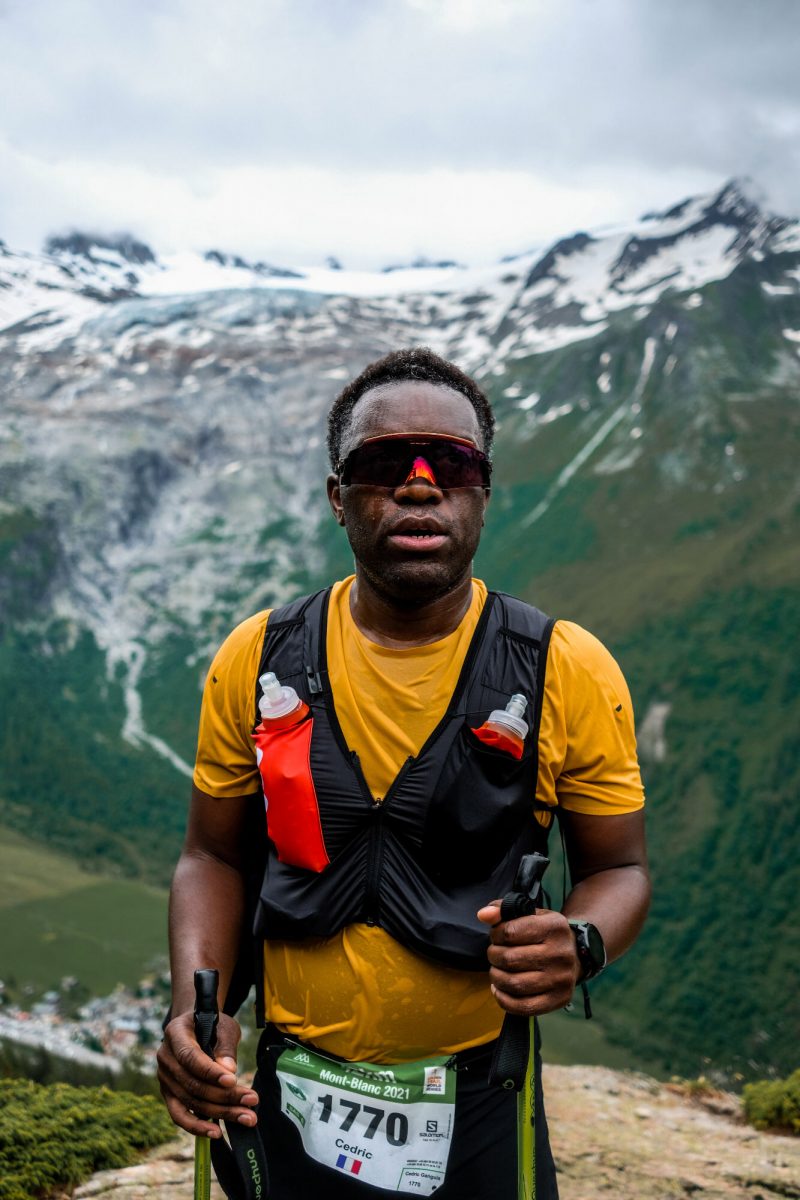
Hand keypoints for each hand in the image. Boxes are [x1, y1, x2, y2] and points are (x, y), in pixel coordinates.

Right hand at [157, 1011, 258, 1136]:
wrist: (195, 1027)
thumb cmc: (211, 1023)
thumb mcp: (224, 1025)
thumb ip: (226, 1046)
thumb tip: (229, 1071)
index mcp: (174, 1033)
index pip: (190, 1056)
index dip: (210, 1071)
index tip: (233, 1080)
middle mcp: (165, 1057)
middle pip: (193, 1084)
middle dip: (225, 1096)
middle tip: (253, 1101)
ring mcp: (164, 1078)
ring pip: (190, 1102)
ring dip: (220, 1113)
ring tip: (247, 1117)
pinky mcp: (169, 1095)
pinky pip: (180, 1116)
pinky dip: (197, 1126)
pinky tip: (217, 1133)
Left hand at [477, 902, 579, 1016]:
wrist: (575, 955)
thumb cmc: (545, 934)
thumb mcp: (530, 915)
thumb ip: (504, 910)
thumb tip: (484, 915)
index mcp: (554, 927)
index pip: (510, 932)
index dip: (496, 934)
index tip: (497, 936)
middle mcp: (560, 953)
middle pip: (509, 959)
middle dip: (493, 956)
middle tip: (495, 954)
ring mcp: (561, 979)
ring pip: (514, 984)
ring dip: (496, 977)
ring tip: (496, 971)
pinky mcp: (559, 999)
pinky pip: (523, 1007)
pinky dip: (503, 999)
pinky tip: (499, 989)